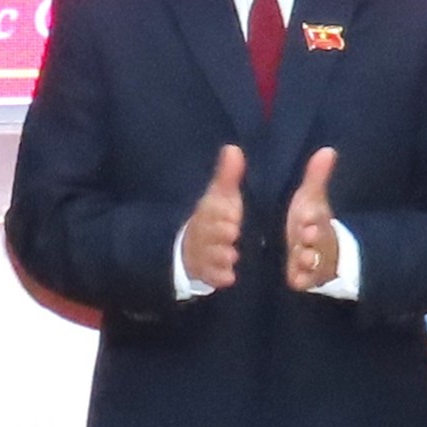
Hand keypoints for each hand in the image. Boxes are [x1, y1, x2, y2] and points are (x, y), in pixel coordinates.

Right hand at [181, 144, 245, 290]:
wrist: (193, 247)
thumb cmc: (214, 218)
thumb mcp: (220, 196)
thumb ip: (228, 175)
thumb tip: (233, 148)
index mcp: (208, 212)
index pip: (211, 211)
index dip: (220, 213)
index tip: (233, 214)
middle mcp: (203, 233)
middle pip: (210, 233)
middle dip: (219, 234)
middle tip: (232, 232)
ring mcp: (203, 254)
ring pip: (211, 256)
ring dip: (220, 256)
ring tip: (231, 255)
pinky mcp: (206, 272)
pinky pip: (211, 276)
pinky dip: (219, 277)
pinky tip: (229, 277)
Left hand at [282, 148, 341, 292]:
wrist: (322, 252)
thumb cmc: (310, 220)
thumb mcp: (311, 198)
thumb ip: (317, 176)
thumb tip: (328, 150)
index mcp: (317, 219)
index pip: (319, 216)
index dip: (314, 217)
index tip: (306, 216)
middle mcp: (317, 240)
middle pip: (319, 240)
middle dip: (313, 238)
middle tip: (305, 236)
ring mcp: (313, 260)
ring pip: (314, 261)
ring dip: (309, 259)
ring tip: (301, 257)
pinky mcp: (306, 277)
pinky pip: (305, 280)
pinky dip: (302, 279)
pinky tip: (295, 279)